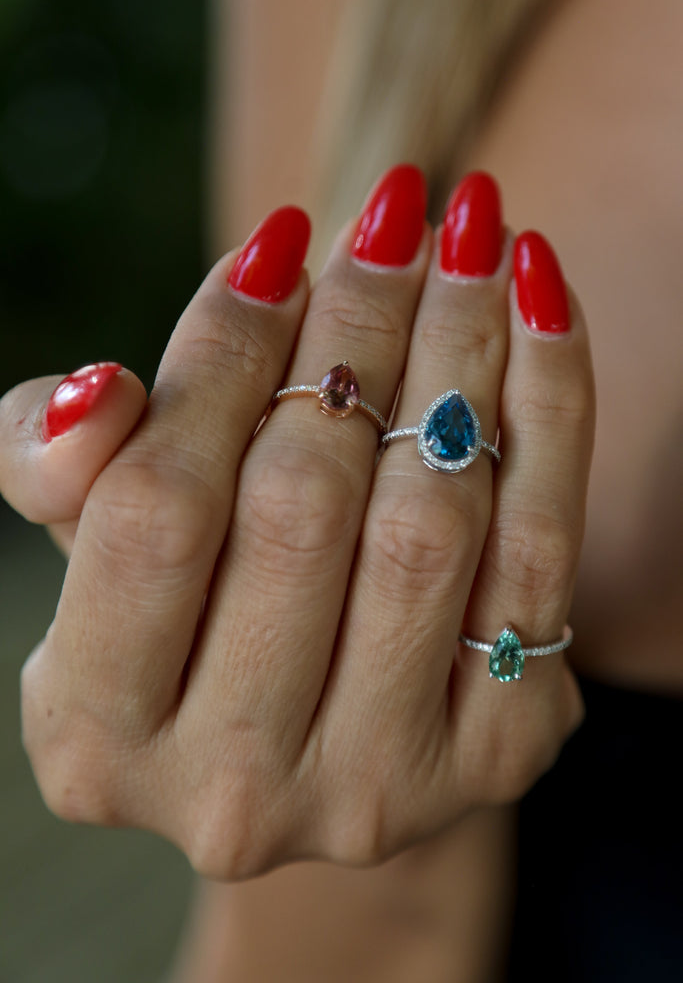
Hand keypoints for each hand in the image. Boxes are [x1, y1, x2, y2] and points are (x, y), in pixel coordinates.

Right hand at [5, 167, 593, 877]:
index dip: (217, 357)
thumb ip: (55, 469)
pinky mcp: (497, 758)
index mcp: (97, 738)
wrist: (321, 724)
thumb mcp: (96, 548)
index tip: (280, 241)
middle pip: (301, 509)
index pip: (154, 510)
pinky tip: (537, 296)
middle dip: (354, 330)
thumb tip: (95, 396)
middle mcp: (233, 791)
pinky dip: (549, 405)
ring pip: (426, 523)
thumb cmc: (194, 611)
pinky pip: (538, 550)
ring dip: (456, 345)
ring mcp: (376, 788)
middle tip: (394, 209)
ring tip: (470, 230)